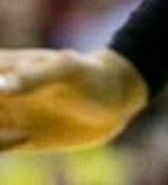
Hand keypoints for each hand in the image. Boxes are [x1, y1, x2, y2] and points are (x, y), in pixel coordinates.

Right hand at [0, 49, 148, 153]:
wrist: (117, 100)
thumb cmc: (94, 76)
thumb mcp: (67, 72)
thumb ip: (35, 77)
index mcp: (6, 68)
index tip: (2, 97)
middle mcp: (1, 91)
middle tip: (6, 124)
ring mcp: (5, 116)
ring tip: (20, 134)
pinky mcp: (13, 139)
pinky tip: (24, 139)